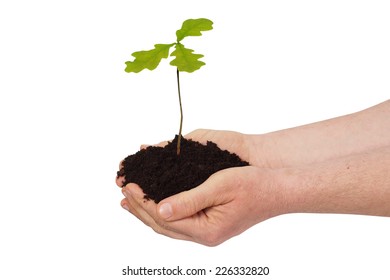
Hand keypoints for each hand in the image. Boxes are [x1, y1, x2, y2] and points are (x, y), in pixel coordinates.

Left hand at [120, 166, 289, 245]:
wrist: (278, 190)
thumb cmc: (254, 184)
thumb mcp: (220, 187)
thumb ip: (189, 200)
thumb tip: (160, 209)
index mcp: (206, 230)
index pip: (163, 217)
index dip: (142, 201)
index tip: (127, 185)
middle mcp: (205, 236)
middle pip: (162, 225)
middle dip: (139, 208)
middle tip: (121, 190)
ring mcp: (207, 232)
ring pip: (168, 225)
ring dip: (147, 211)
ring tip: (129, 201)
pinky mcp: (210, 224)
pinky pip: (179, 220)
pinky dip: (163, 210)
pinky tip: (156, 202)